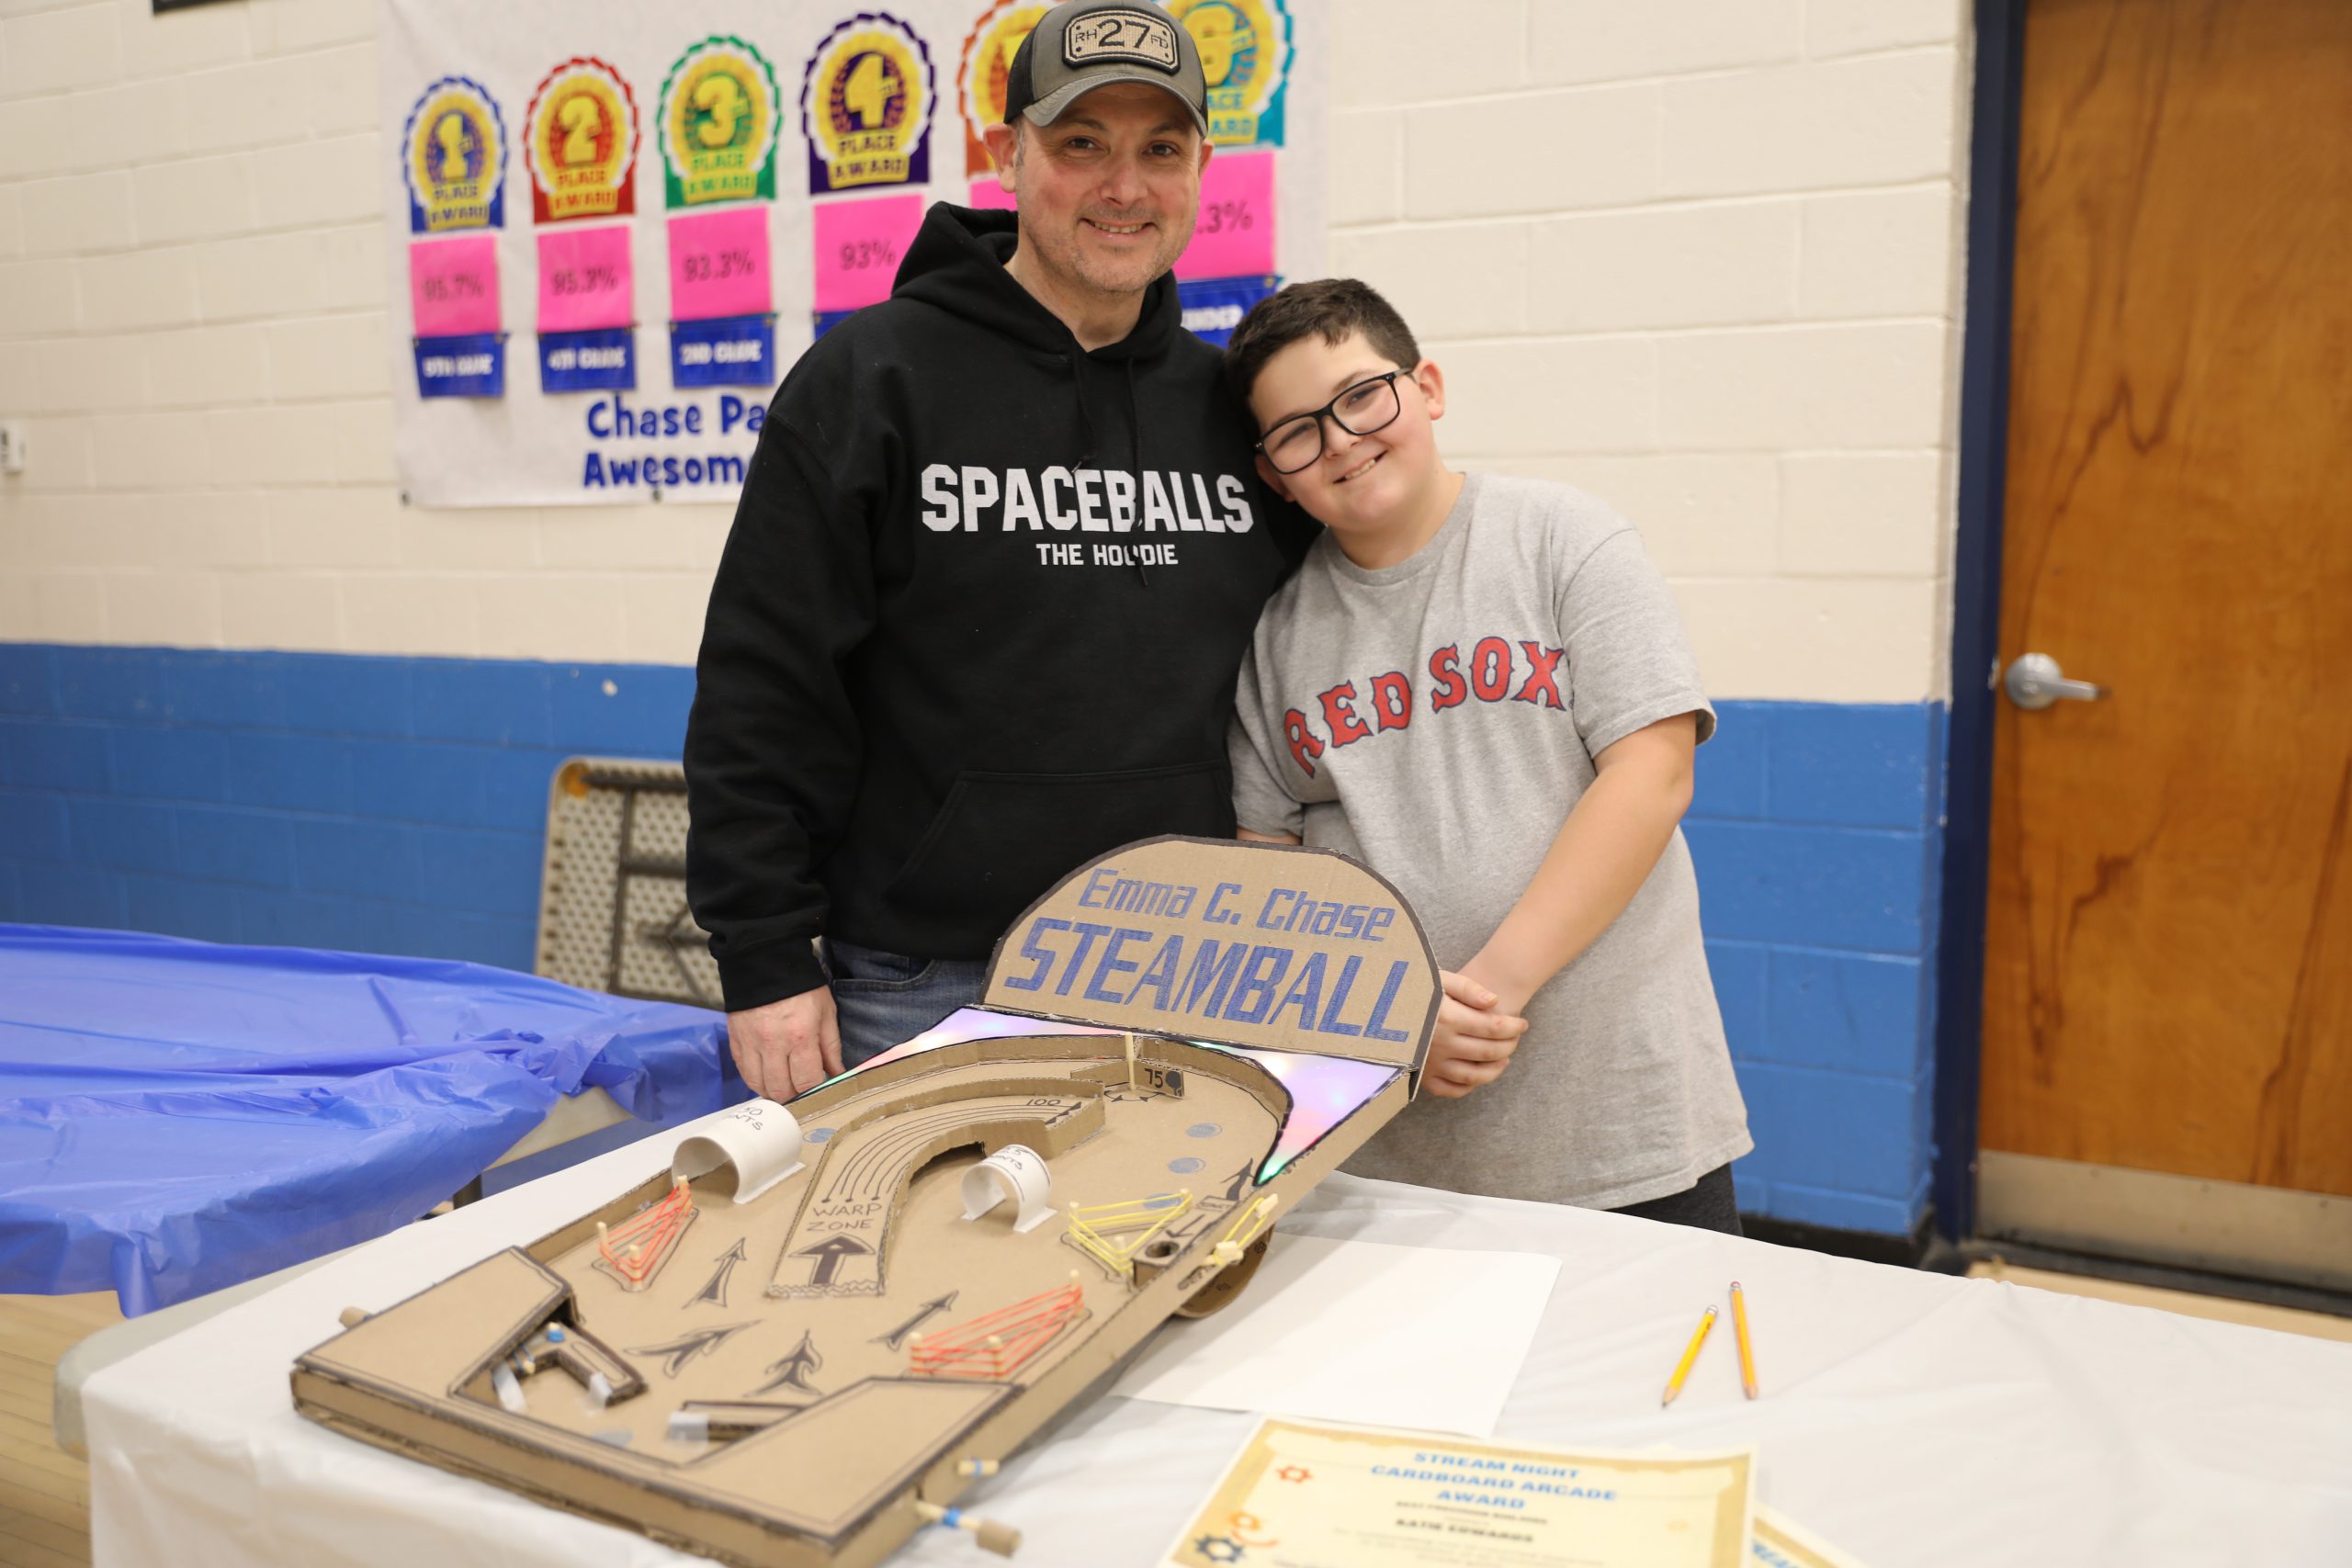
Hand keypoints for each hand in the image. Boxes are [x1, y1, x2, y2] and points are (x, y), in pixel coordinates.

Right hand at [726, 985, 843, 1101]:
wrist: (766, 962)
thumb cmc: (801, 987)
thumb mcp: (826, 1013)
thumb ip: (831, 1048)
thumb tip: (837, 1076)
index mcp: (800, 1036)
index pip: (806, 1082)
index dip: (814, 1094)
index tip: (819, 1094)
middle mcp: (773, 1044)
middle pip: (781, 1090)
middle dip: (794, 1097)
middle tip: (801, 1092)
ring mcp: (751, 1044)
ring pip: (759, 1086)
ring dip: (773, 1091)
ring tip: (784, 1086)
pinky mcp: (736, 1041)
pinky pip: (744, 1073)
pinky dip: (756, 1080)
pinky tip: (767, 1076)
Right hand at [1423, 969, 1526, 1099]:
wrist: (1375, 1007)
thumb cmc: (1410, 988)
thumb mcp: (1437, 978)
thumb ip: (1467, 987)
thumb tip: (1493, 1001)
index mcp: (1447, 1017)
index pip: (1494, 1027)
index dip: (1514, 1026)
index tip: (1522, 1023)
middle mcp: (1440, 1044)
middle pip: (1488, 1051)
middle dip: (1510, 1045)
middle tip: (1516, 1038)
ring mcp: (1431, 1063)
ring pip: (1474, 1075)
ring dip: (1496, 1068)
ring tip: (1505, 1058)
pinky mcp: (1422, 1076)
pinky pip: (1451, 1090)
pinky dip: (1470, 1086)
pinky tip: (1480, 1074)